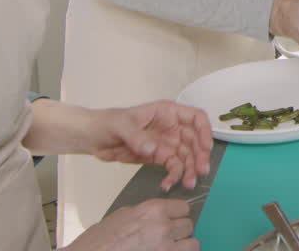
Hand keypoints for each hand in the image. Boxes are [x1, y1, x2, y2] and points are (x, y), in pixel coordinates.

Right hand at [65, 198, 195, 250]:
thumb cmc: (98, 242)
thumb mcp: (121, 217)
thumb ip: (144, 215)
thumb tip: (157, 217)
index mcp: (153, 211)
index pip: (184, 208)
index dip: (177, 215)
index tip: (173, 220)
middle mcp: (163, 228)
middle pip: (188, 226)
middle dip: (179, 232)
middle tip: (167, 238)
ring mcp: (166, 249)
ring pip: (192, 244)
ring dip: (182, 247)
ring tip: (169, 249)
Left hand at [85, 102, 212, 192]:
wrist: (93, 138)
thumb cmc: (108, 123)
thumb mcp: (121, 125)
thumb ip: (137, 137)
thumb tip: (154, 149)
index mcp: (167, 113)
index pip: (195, 118)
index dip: (204, 131)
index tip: (205, 147)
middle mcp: (172, 127)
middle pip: (195, 140)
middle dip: (200, 156)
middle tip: (200, 172)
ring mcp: (167, 143)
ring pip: (187, 157)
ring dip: (190, 170)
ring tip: (189, 184)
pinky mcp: (159, 158)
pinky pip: (173, 168)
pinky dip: (173, 177)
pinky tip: (167, 185)